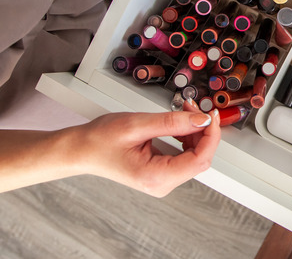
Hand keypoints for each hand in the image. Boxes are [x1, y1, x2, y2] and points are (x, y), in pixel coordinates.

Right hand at [74, 102, 220, 196]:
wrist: (80, 150)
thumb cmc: (99, 140)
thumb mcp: (137, 125)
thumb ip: (173, 123)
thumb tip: (201, 120)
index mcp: (156, 177)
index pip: (199, 159)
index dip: (210, 135)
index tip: (210, 115)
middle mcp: (161, 184)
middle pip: (199, 158)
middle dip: (202, 130)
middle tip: (193, 107)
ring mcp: (162, 181)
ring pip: (194, 156)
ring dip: (194, 132)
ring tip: (184, 111)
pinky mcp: (161, 173)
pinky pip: (184, 156)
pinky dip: (186, 137)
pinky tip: (179, 124)